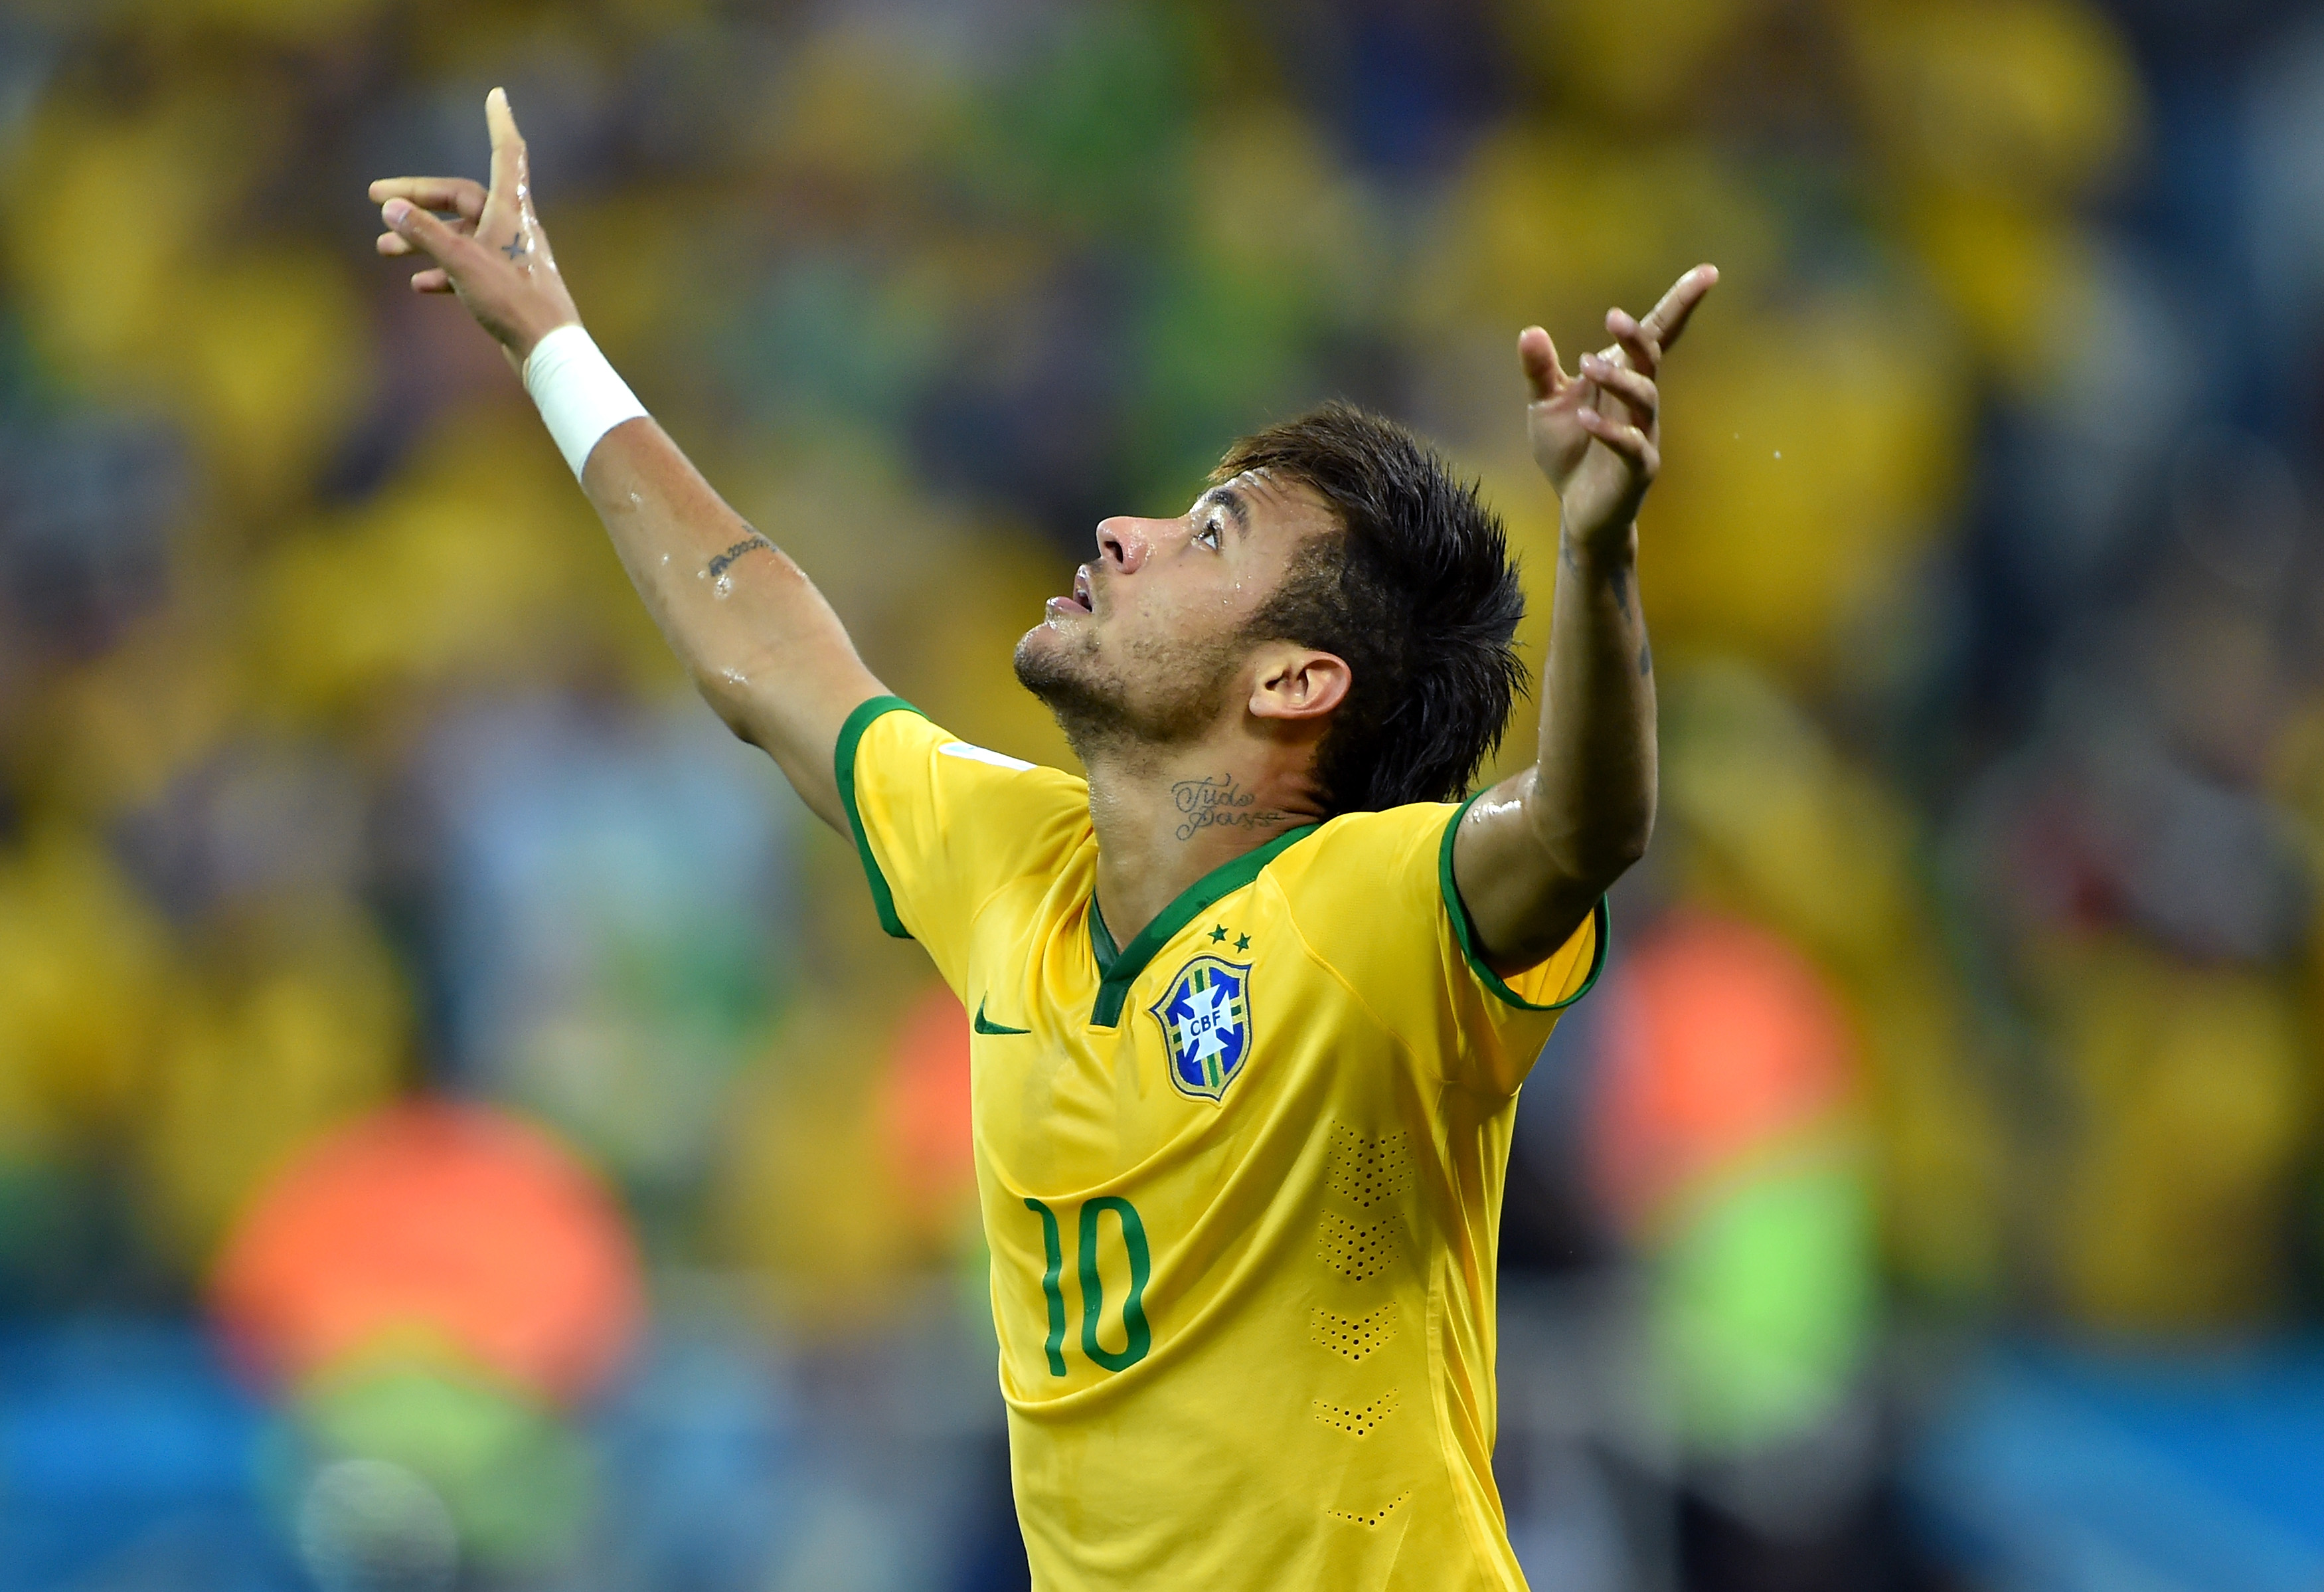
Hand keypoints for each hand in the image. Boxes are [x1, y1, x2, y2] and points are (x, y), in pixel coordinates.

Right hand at [369, 87, 579, 367]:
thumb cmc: (513, 301)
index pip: (506, 153)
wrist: (548, 350)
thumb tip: (391, 206)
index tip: (497, 95)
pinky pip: (468, 269)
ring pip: (460, 236)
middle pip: (461, 199)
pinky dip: (442, 272)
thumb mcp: (462, 262)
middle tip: (374, 198)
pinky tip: (418, 284)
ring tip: (382, 248)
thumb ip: (425, 233)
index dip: (499, 123)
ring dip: (422, 239)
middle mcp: (514, 227)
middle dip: (418, 198)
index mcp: (512, 210)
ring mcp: (510, 256)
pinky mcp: (507, 286)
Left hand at [1520, 264, 1716, 550]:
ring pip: (1644, 398)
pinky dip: (1610, 431)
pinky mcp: (1638, 468)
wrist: (1578, 510)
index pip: (1656, 335)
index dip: (1681, 304)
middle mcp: (1639, 401)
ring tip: (1586, 365)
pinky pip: (1631, 446)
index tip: (1707, 272)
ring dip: (1618, 379)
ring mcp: (1643, 433)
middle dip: (1636, 336)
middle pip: (1650, 359)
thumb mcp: (1545, 406)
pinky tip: (1586, 419)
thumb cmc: (1570, 452)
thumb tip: (1529, 331)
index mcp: (1624, 378)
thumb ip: (1539, 371)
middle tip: (1613, 317)